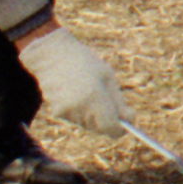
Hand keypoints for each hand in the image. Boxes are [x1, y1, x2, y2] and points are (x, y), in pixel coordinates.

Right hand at [18, 21, 133, 135]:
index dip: (119, 128)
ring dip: (93, 115)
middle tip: (105, 100)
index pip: (110, 127)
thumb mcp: (108, 77)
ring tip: (87, 91)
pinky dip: (80, 112)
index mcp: (94, 95)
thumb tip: (130, 121)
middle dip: (106, 120)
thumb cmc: (85, 62)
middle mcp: (79, 107)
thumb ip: (119, 102)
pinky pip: (76, 119)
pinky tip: (75, 94)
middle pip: (100, 128)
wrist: (51, 55)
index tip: (125, 124)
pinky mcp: (57, 112)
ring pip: (88, 124)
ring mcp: (66, 111)